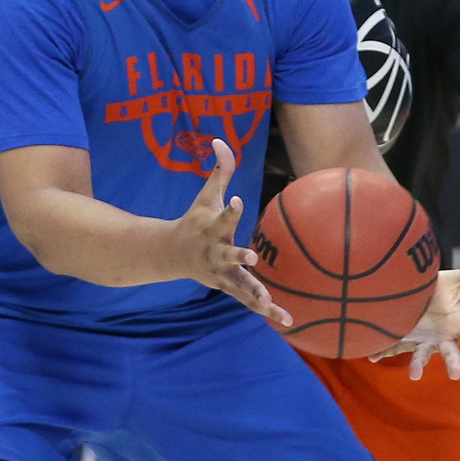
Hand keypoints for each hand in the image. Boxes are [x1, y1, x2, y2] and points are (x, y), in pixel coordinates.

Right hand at [175, 139, 291, 326]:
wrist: (172, 254)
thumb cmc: (195, 220)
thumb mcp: (206, 195)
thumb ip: (219, 170)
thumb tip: (221, 140)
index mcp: (213, 228)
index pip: (224, 216)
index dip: (232, 209)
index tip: (240, 201)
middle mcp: (217, 252)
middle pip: (229, 254)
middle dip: (239, 256)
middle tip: (252, 257)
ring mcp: (222, 272)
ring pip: (240, 284)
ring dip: (253, 292)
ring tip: (267, 300)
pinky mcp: (228, 286)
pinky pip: (249, 301)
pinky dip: (267, 311)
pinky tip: (287, 321)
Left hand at [369, 263, 459, 380]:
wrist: (414, 292)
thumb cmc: (439, 288)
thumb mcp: (457, 280)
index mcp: (458, 325)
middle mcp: (441, 337)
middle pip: (450, 354)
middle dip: (453, 364)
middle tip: (455, 375)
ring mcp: (422, 340)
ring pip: (421, 355)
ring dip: (418, 365)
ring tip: (414, 375)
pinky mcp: (403, 339)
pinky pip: (393, 347)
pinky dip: (384, 351)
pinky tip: (373, 357)